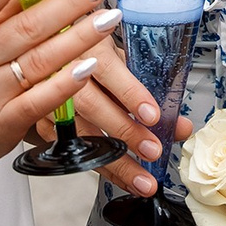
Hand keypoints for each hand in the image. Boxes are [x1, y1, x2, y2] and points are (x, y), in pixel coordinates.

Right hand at [50, 47, 195, 198]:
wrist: (54, 56)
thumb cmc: (96, 59)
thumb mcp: (125, 65)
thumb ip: (152, 92)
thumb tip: (181, 127)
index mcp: (88, 47)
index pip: (108, 68)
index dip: (130, 93)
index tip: (153, 115)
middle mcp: (63, 71)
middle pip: (91, 105)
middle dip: (124, 131)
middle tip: (152, 150)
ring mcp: (49, 99)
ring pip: (78, 134)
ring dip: (113, 160)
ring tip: (140, 177)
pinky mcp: (44, 123)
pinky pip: (71, 150)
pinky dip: (99, 166)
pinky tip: (120, 177)